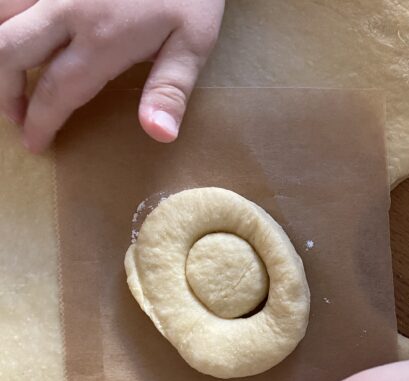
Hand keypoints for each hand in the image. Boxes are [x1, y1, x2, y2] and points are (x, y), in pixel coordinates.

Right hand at [0, 0, 224, 151]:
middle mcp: (65, 9)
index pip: (57, 91)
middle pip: (7, 52)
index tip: (35, 144)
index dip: (40, 122)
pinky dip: (4, 15)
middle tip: (15, 115)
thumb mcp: (193, 43)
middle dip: (4, 91)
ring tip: (10, 74)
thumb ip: (170, 89)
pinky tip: (15, 31)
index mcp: (102, 39)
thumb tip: (159, 134)